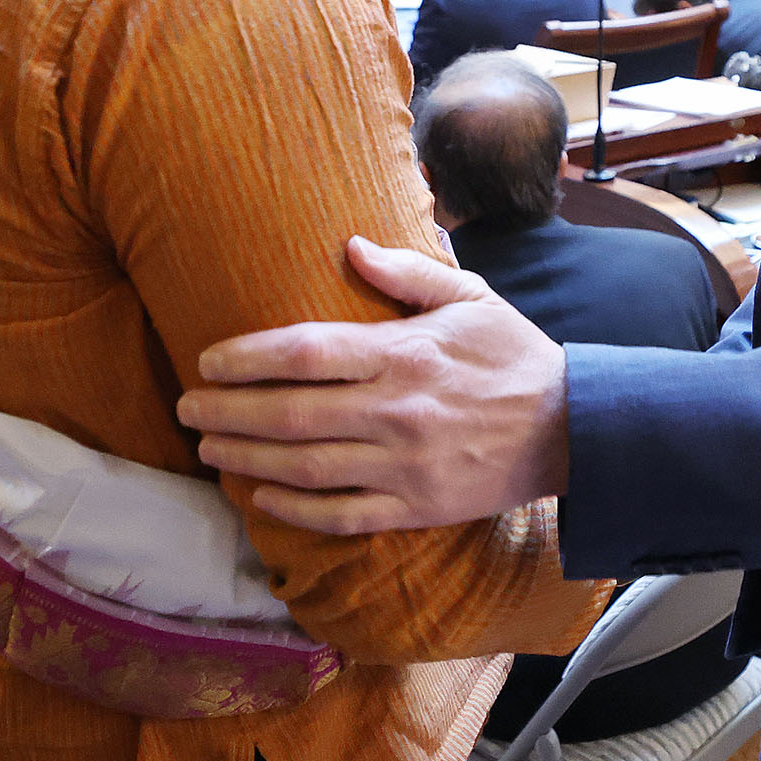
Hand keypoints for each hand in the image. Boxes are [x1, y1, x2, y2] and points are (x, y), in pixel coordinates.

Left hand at [176, 236, 568, 534]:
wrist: (574, 430)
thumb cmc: (514, 356)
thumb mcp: (470, 298)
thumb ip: (406, 272)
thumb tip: (348, 245)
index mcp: (404, 354)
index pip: (306, 353)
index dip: (246, 357)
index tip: (208, 359)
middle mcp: (397, 412)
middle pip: (290, 413)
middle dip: (227, 411)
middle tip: (185, 406)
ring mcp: (404, 466)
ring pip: (305, 467)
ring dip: (245, 458)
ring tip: (206, 446)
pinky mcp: (416, 509)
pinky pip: (340, 515)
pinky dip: (292, 508)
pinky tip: (259, 495)